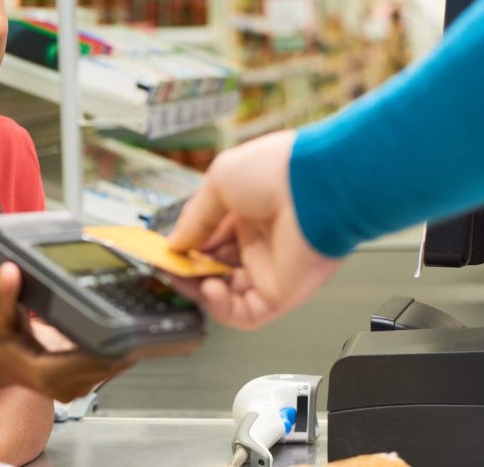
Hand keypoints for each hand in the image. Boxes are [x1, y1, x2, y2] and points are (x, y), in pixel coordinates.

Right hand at [0, 263, 130, 401]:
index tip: (128, 314)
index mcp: (46, 375)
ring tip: (133, 304)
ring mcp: (80, 385)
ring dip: (126, 337)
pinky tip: (122, 319)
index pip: (94, 360)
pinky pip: (112, 360)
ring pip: (117, 361)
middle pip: (113, 361)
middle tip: (137, 298)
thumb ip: (0, 294)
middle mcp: (67, 386)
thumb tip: (9, 270)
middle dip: (126, 333)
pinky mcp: (87, 378)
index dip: (114, 340)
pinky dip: (119, 342)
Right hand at [166, 131, 340, 329]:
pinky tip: (210, 289)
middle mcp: (261, 241)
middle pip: (215, 267)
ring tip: (185, 278)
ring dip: (200, 290)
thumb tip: (175, 242)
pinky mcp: (282, 292)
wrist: (320, 184)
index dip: (185, 246)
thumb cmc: (279, 171)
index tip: (163, 251)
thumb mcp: (219, 182)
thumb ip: (194, 218)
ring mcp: (271, 268)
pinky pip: (246, 313)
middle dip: (188, 270)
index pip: (209, 238)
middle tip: (168, 267)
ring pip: (227, 294)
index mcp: (248, 212)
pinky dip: (222, 309)